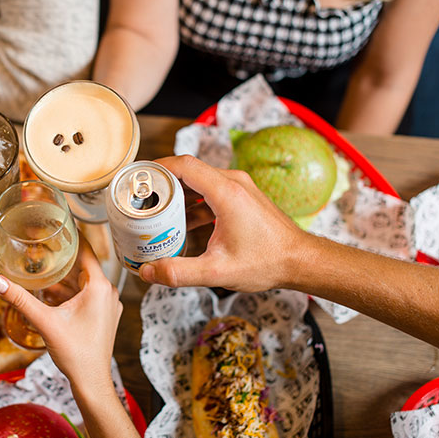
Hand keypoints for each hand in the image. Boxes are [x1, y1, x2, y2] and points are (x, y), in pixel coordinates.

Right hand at [0, 239, 121, 385]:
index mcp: (100, 287)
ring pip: (84, 281)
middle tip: (43, 243)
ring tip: (43, 265)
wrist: (91, 381)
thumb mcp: (44, 321)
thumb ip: (19, 298)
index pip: (86, 250)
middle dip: (62, 257)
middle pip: (83, 265)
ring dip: (65, 275)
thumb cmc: (76, 353)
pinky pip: (86, 294)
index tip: (58, 223)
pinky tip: (51, 291)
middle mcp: (108, 292)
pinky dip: (70, 290)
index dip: (71, 236)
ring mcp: (107, 305)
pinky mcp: (103, 316)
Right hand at [138, 155, 307, 291]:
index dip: (156, 168)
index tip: (137, 178)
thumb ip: (179, 272)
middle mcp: (233, 182)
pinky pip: (209, 191)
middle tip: (140, 200)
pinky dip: (192, 202)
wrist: (301, 261)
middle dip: (161, 184)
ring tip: (156, 212)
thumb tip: (148, 272)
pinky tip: (181, 223)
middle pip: (188, 171)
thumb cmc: (268, 262)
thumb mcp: (217, 271)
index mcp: (226, 192)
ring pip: (198, 181)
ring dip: (177, 194)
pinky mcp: (242, 197)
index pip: (183, 165)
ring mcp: (239, 188)